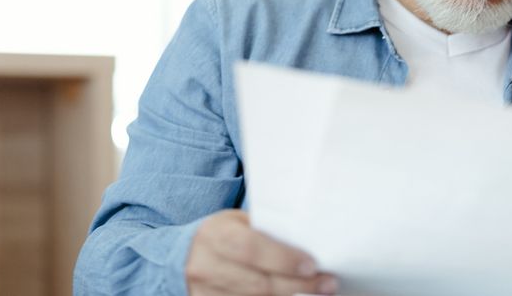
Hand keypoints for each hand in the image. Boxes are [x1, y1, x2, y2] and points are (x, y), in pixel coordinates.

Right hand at [185, 210, 338, 295]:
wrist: (183, 258)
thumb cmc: (221, 236)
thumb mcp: (236, 223)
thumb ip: (263, 230)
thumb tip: (307, 239)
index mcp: (215, 235)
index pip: (251, 249)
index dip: (283, 259)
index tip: (312, 265)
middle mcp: (206, 266)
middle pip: (258, 284)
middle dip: (298, 286)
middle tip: (328, 284)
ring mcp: (205, 293)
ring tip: (319, 294)